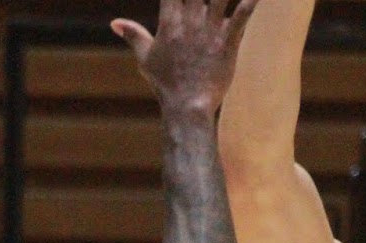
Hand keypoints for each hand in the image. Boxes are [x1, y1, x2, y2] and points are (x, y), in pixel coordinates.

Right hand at [113, 0, 260, 114]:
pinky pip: (241, 16)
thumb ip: (133, 35)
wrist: (186, 109)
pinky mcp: (227, 44)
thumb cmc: (166, 85)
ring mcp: (209, 32)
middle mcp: (190, 21)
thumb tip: (115, 22)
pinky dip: (250, 2)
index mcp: (170, 21)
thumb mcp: (146, 58)